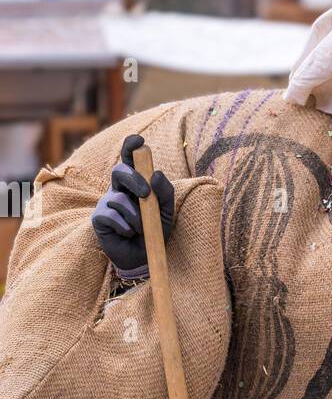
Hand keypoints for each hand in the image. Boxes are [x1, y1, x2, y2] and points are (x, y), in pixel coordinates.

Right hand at [91, 134, 173, 279]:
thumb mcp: (167, 212)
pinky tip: (128, 234)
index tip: (138, 140)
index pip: (130, 159)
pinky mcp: (98, 218)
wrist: (144, 258)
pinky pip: (111, 215)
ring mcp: (106, 202)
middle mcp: (118, 188)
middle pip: (119, 171)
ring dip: (136, 216)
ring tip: (141, 229)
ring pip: (118, 197)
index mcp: (135, 183)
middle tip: (146, 194)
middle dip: (134, 179)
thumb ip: (165, 193)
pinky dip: (125, 226)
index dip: (131, 146)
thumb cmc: (154, 231)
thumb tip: (156, 175)